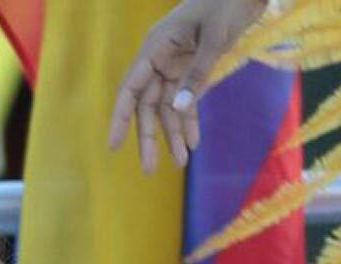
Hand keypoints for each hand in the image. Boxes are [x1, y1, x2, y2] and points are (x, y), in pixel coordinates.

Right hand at [108, 0, 267, 172]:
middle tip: (148, 170)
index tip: (113, 145)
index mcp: (155, 47)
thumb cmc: (227, 4)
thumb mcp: (214, 38)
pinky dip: (190, 121)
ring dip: (173, 134)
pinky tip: (194, 142)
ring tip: (181, 161)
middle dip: (149, 137)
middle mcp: (160, 60)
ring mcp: (175, 66)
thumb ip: (197, 73)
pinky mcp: (191, 71)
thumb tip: (178, 109)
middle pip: (147, 106)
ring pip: (167, 108)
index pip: (130, 88)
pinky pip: (186, 101)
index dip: (120, 118)